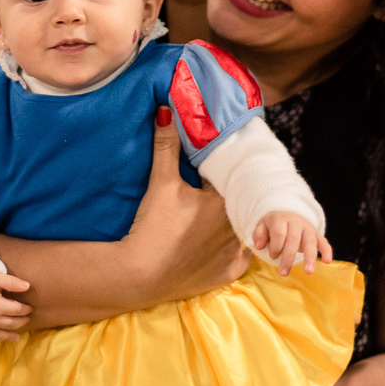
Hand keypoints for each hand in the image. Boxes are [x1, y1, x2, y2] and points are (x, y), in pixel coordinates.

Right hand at [123, 106, 249, 302]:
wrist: (140, 274)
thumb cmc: (154, 226)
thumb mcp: (161, 182)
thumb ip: (167, 146)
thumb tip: (166, 111)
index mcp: (225, 201)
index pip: (231, 178)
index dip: (221, 172)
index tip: (210, 170)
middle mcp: (238, 225)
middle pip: (238, 203)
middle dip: (228, 196)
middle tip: (209, 193)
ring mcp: (236, 252)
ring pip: (243, 228)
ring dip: (233, 220)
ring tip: (212, 218)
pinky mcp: (229, 273)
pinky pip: (240, 256)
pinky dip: (231, 249)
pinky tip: (218, 243)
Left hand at [252, 211, 332, 275]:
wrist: (287, 215)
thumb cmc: (273, 226)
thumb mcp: (262, 226)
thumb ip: (258, 234)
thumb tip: (258, 245)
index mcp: (281, 219)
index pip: (279, 233)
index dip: (275, 246)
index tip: (272, 256)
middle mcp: (296, 223)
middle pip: (293, 239)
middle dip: (288, 257)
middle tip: (283, 273)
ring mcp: (308, 229)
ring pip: (310, 242)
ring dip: (309, 257)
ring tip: (308, 272)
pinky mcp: (316, 235)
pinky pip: (324, 242)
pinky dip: (327, 251)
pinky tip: (328, 261)